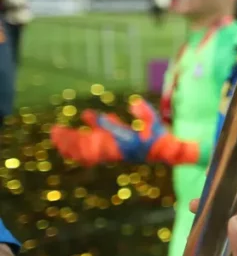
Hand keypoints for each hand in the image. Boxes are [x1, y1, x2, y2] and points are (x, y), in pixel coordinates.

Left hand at [51, 98, 197, 165]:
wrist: (163, 153)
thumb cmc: (159, 137)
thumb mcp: (154, 123)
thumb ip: (145, 113)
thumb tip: (133, 102)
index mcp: (124, 143)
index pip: (105, 134)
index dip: (95, 124)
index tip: (86, 114)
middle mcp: (112, 149)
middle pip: (85, 147)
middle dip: (69, 139)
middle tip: (54, 130)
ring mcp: (108, 151)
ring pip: (83, 150)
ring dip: (68, 143)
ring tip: (56, 133)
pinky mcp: (106, 152)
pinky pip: (87, 151)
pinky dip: (77, 145)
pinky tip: (70, 135)